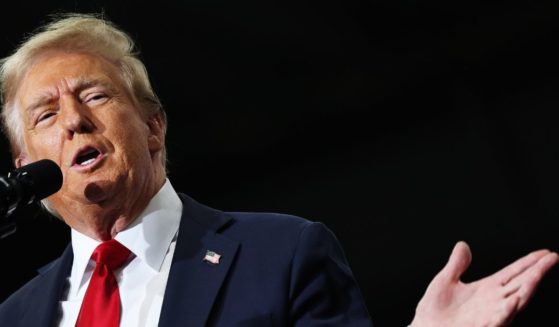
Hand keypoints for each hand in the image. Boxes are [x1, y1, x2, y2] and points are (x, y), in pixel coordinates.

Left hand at [410, 241, 557, 326]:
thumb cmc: (434, 310)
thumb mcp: (445, 281)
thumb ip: (457, 264)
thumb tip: (463, 245)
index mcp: (487, 289)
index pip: (513, 273)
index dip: (529, 263)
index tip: (545, 253)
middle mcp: (493, 301)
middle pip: (521, 284)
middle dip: (537, 271)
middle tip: (552, 258)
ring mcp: (490, 315)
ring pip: (515, 301)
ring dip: (527, 288)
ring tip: (538, 274)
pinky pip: (498, 320)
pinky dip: (507, 310)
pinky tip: (514, 300)